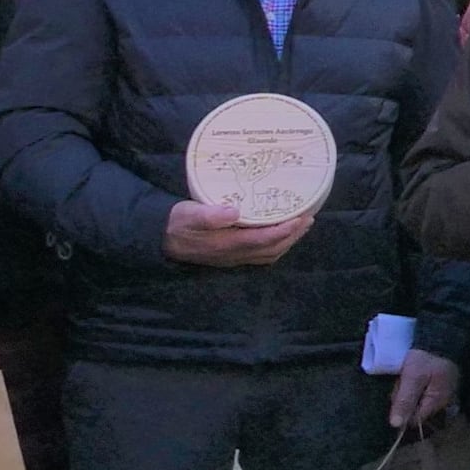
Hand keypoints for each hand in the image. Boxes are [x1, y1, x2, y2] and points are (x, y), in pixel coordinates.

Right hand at [165, 198, 315, 268]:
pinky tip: (281, 234)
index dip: (285, 230)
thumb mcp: (189, 214)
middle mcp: (235, 254)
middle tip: (309, 218)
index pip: (265, 239)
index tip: (301, 216)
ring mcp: (234, 258)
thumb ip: (209, 215)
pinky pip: (261, 254)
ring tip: (302, 225)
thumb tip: (233, 212)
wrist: (161, 239)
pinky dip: (276, 245)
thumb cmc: (177, 223)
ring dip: (288, 241)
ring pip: (269, 254)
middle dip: (293, 235)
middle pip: (273, 248)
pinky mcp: (232, 256)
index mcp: (228, 244)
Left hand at [385, 349, 459, 431]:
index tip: (399, 395)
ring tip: (407, 376)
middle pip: (415, 411)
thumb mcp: (412, 378)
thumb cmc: (426, 358)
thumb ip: (405, 401)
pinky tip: (413, 376)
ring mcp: (442, 393)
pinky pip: (422, 393)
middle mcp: (442, 402)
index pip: (414, 419)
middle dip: (405, 399)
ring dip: (408, 392)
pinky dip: (414, 387)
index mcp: (437, 401)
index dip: (403, 411)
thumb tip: (396, 425)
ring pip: (417, 401)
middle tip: (403, 382)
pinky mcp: (439, 386)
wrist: (440, 337)